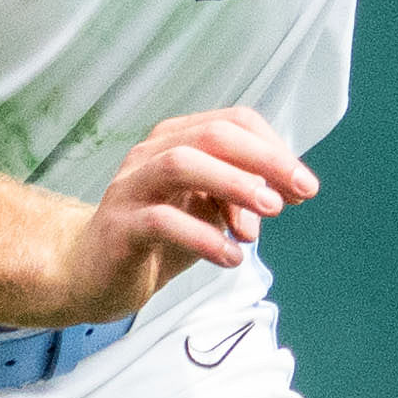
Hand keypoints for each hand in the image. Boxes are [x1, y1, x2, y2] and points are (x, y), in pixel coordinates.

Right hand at [38, 108, 318, 323]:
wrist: (94, 274)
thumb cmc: (158, 238)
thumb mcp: (209, 213)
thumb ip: (243, 198)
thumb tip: (290, 192)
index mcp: (176, 141)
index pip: (233, 122)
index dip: (274, 149)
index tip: (303, 186)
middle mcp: (150, 154)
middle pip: (212, 135)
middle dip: (264, 160)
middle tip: (301, 192)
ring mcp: (131, 188)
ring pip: (182, 164)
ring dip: (234, 185)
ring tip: (270, 213)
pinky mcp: (119, 228)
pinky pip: (163, 221)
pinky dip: (205, 237)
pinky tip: (232, 258)